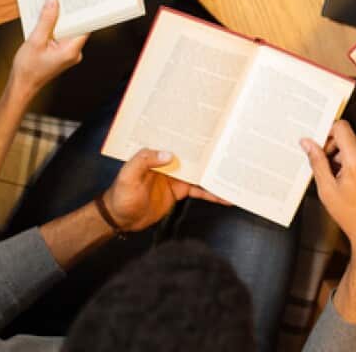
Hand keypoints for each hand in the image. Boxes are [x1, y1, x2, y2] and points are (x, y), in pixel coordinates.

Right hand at [7, 0, 88, 99]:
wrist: (21, 86)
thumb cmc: (28, 69)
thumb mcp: (35, 40)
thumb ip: (46, 20)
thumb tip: (53, 1)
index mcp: (71, 50)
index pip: (85, 26)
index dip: (82, 11)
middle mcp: (74, 53)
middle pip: (76, 26)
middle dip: (68, 12)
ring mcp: (68, 54)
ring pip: (68, 30)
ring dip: (59, 19)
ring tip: (52, 5)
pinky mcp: (62, 53)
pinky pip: (61, 36)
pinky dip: (55, 28)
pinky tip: (46, 19)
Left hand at [104, 148, 227, 230]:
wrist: (120, 219)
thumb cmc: (120, 195)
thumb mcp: (127, 176)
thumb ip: (144, 161)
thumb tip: (169, 153)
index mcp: (157, 153)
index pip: (178, 142)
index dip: (194, 138)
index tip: (211, 135)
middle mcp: (169, 162)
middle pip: (194, 156)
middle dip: (210, 155)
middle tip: (231, 152)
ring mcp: (176, 176)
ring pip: (199, 173)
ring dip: (214, 175)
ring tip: (234, 176)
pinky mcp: (179, 191)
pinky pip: (199, 190)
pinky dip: (211, 193)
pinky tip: (224, 197)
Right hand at [301, 121, 355, 263]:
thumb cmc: (351, 216)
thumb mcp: (327, 189)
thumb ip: (317, 162)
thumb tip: (308, 143)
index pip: (342, 127)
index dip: (328, 134)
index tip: (323, 148)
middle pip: (351, 137)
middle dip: (337, 149)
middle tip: (330, 169)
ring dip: (349, 156)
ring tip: (343, 178)